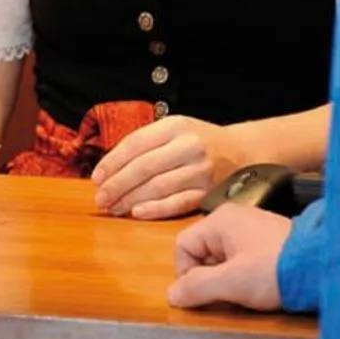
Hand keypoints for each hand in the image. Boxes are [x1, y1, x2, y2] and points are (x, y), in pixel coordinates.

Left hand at [91, 116, 242, 219]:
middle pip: (144, 167)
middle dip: (117, 185)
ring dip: (130, 200)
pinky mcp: (209, 192)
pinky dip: (155, 209)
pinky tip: (137, 212)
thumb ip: (147, 142)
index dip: (112, 162)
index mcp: (176, 126)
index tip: (96, 178)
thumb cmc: (199, 141)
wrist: (242, 151)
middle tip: (100, 198)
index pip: (136, 144)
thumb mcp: (175, 129)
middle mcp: (189, 146)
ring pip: (158, 187)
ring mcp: (201, 171)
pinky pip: (177, 203)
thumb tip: (109, 167)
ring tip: (113, 208)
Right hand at [166, 203, 290, 310]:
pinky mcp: (268, 241)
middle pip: (203, 251)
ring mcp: (253, 228)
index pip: (183, 245)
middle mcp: (234, 218)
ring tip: (247, 291)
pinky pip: (242, 258)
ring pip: (222, 257)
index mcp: (220, 220)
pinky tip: (260, 285)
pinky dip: (244, 274)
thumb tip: (172, 295)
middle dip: (210, 277)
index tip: (203, 293)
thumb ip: (197, 288)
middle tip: (228, 293)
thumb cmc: (275, 270)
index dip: (186, 273)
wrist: (322, 266)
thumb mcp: (231, 283)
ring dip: (227, 278)